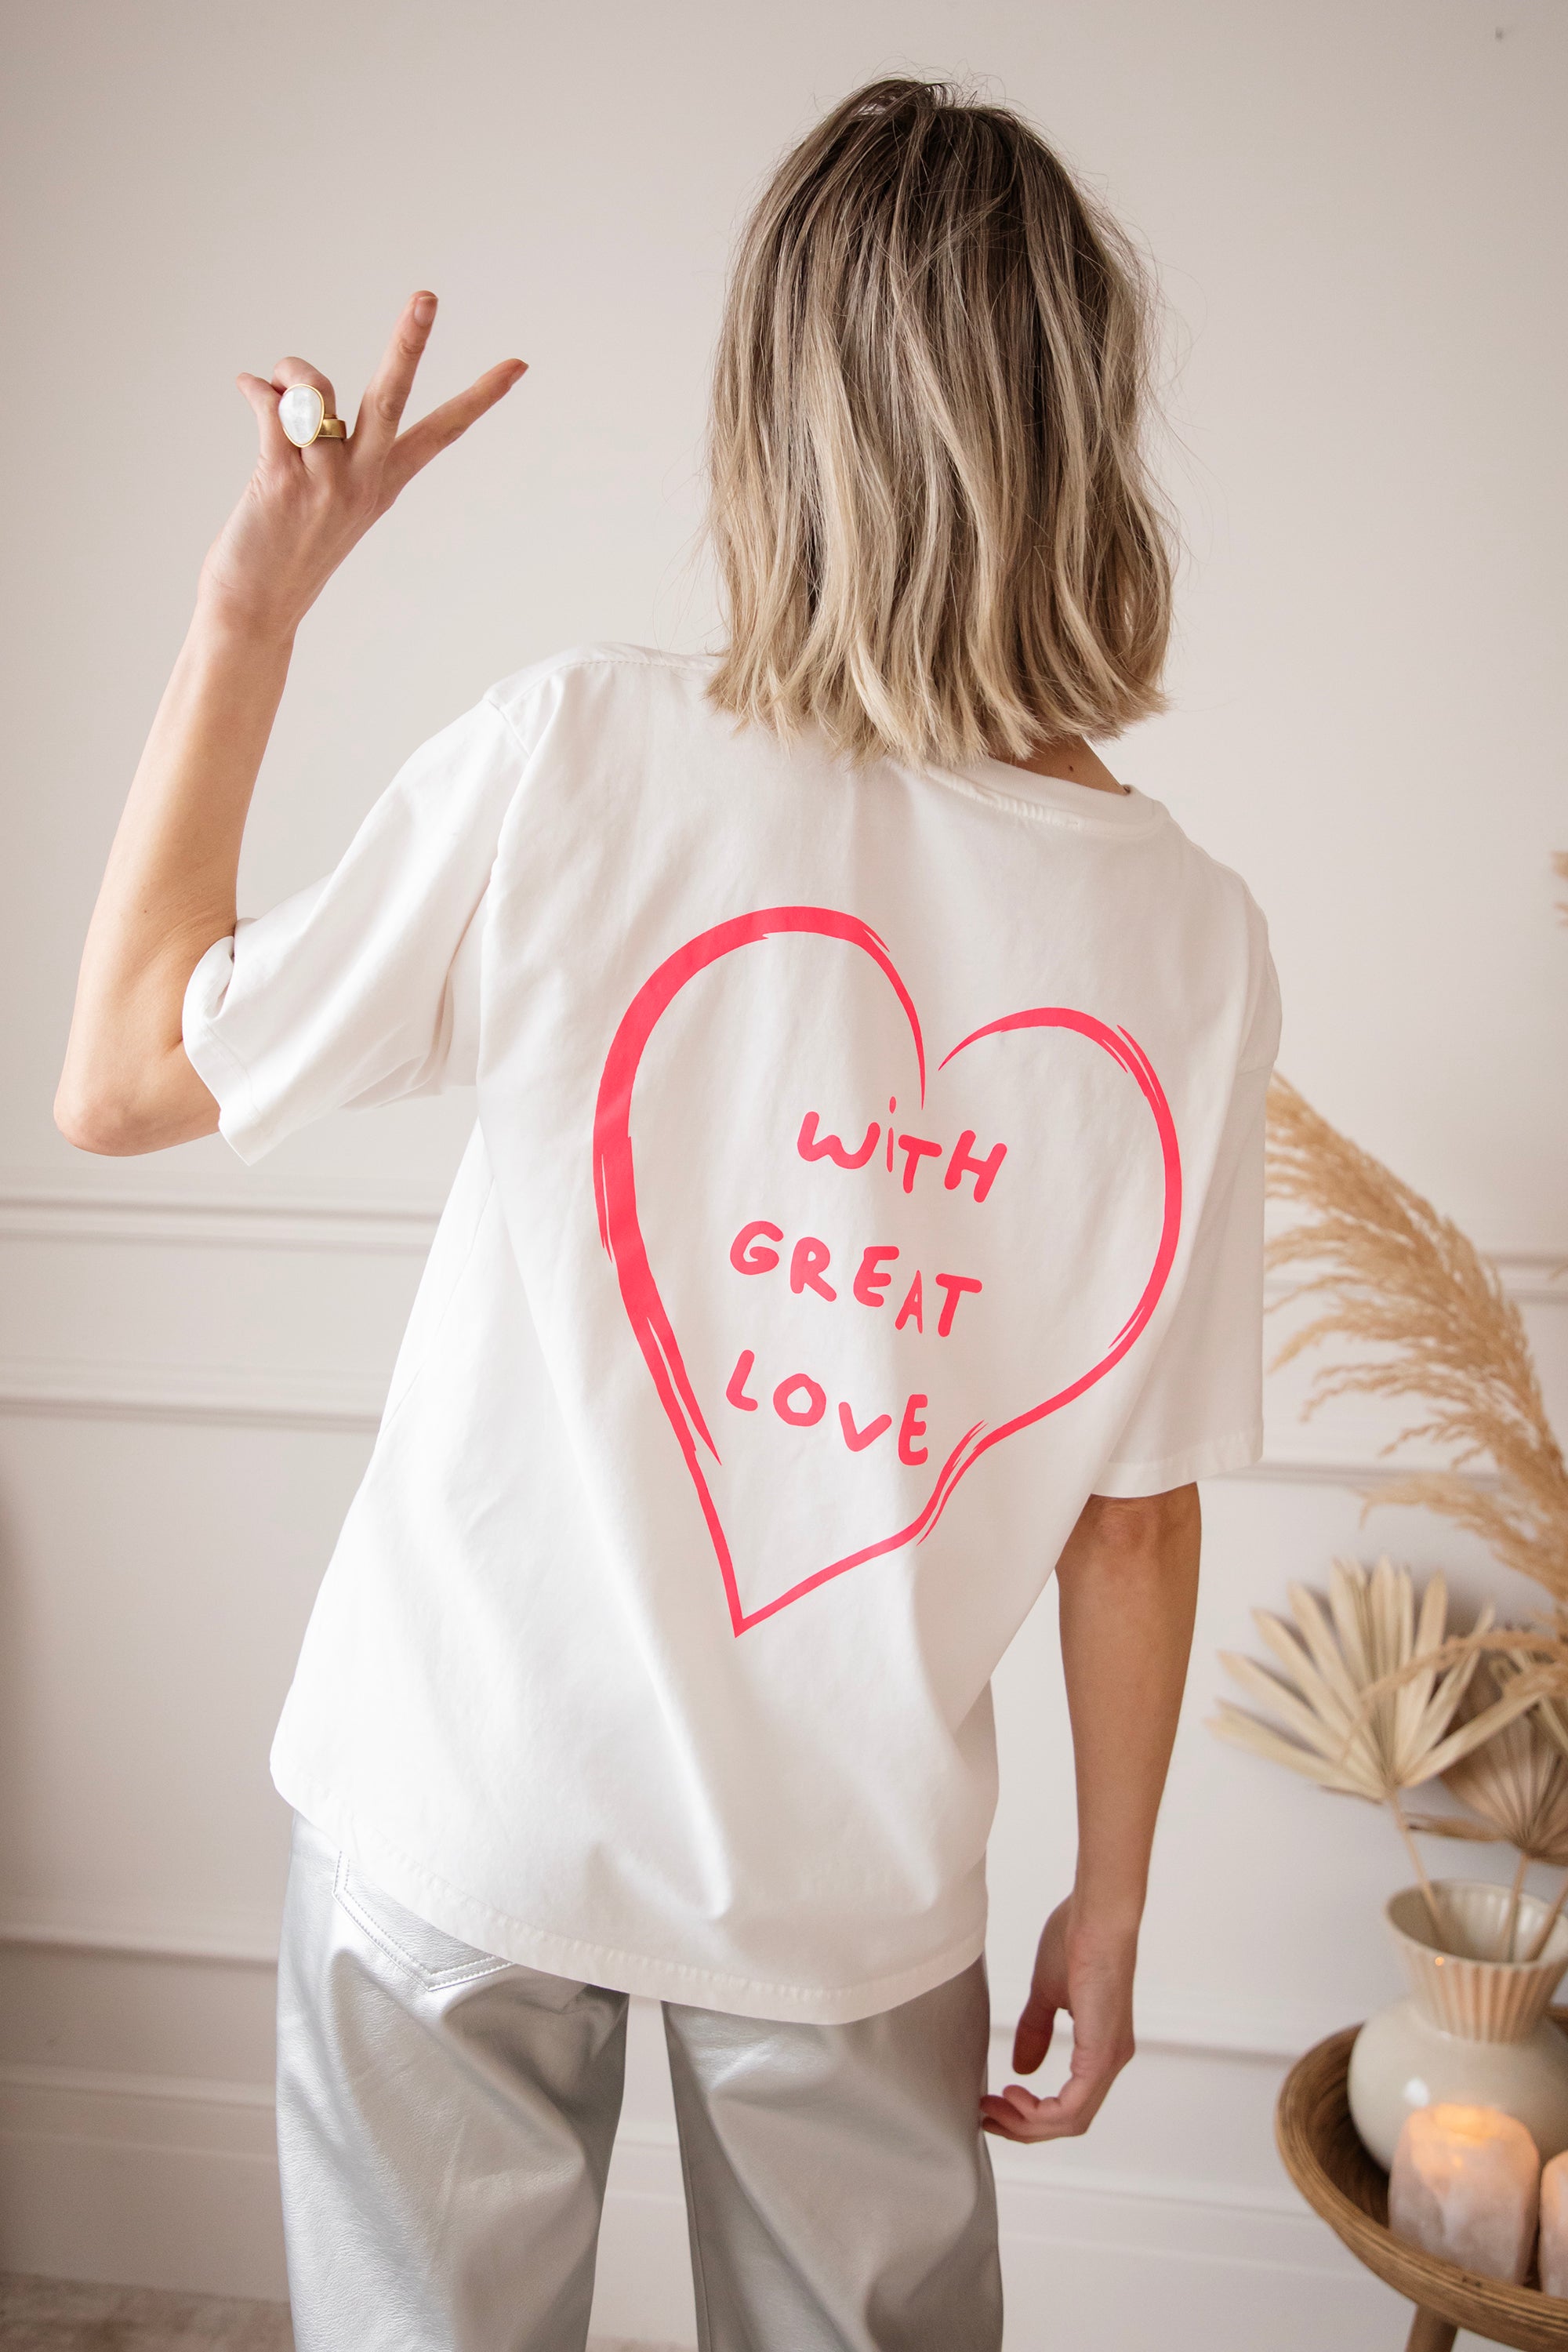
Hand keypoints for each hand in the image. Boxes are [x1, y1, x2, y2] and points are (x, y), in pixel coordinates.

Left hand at [196, 291, 524, 640]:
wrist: (254, 608)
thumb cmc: (283, 547)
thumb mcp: (317, 488)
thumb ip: (309, 433)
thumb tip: (274, 382)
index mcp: (385, 481)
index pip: (444, 431)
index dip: (482, 395)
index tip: (519, 364)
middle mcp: (364, 478)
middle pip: (393, 395)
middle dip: (408, 342)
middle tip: (427, 297)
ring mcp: (326, 481)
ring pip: (315, 389)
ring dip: (290, 373)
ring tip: (272, 385)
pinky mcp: (281, 480)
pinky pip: (271, 406)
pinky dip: (256, 389)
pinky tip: (247, 388)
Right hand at [979, 1896, 1136, 2142]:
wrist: (1097, 1914)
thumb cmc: (1078, 1937)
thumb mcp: (1048, 1992)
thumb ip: (1036, 2030)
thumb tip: (1023, 2068)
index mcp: (1100, 2047)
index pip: (1069, 2102)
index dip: (1030, 2113)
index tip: (995, 2102)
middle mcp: (1110, 2060)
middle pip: (1068, 2121)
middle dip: (1023, 2126)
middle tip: (987, 2116)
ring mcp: (1109, 2060)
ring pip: (1070, 2120)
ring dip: (1027, 2123)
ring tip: (992, 2108)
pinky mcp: (1101, 2054)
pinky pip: (1073, 2106)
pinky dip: (1040, 2113)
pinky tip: (1013, 2096)